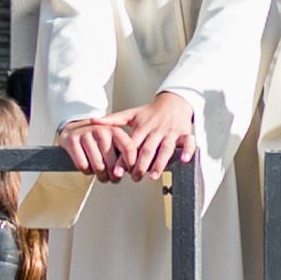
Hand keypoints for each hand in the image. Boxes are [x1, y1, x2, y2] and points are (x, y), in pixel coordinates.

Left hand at [63, 91, 198, 179]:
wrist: (173, 101)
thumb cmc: (150, 111)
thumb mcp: (130, 114)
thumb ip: (112, 120)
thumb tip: (91, 121)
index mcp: (142, 126)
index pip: (132, 144)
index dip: (124, 158)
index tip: (117, 171)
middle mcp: (157, 130)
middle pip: (148, 149)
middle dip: (141, 165)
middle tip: (134, 178)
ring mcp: (171, 132)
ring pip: (166, 148)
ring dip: (160, 163)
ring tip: (152, 176)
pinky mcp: (185, 133)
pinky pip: (189, 142)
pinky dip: (188, 151)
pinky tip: (185, 160)